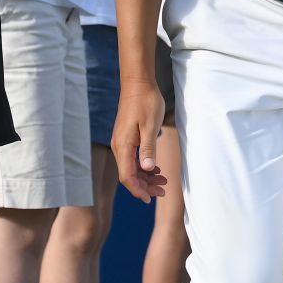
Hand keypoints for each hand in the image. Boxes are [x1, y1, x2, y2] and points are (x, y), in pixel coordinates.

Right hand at [111, 83, 168, 201]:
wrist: (138, 83)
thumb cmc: (146, 102)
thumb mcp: (150, 125)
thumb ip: (148, 148)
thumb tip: (147, 169)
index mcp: (123, 146)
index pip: (127, 176)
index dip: (138, 190)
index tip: (150, 199)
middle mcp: (119, 146)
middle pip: (129, 174)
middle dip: (145, 186)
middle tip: (163, 190)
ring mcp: (121, 141)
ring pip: (131, 167)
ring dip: (146, 176)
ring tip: (163, 180)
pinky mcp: (125, 137)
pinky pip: (132, 158)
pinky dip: (143, 165)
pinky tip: (155, 167)